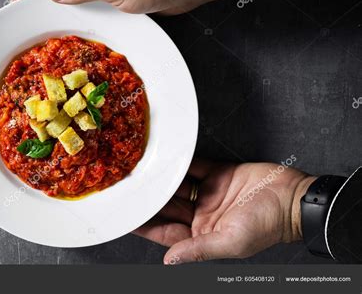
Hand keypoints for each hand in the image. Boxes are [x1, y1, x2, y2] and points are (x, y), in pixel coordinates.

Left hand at [134, 160, 316, 263]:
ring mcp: (208, 194)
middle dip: (148, 199)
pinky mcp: (217, 174)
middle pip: (167, 206)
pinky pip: (193, 167)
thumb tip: (170, 260)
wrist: (292, 197)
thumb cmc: (268, 225)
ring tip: (140, 171)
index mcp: (201, 235)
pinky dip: (179, 164)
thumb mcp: (232, 241)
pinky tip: (165, 159)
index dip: (144, 225)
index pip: (165, 231)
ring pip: (176, 186)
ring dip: (160, 180)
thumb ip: (199, 249)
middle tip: (127, 188)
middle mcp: (201, 215)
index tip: (126, 217)